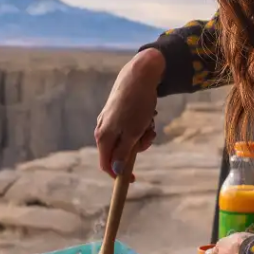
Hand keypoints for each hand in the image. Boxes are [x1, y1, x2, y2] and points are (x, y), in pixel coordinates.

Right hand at [95, 49, 164, 179]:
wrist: (139, 75)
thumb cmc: (136, 105)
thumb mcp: (132, 133)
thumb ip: (123, 153)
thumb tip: (116, 170)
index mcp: (103, 136)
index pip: (106, 164)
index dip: (118, 174)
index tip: (133, 178)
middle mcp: (103, 129)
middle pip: (119, 151)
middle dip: (137, 148)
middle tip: (149, 136)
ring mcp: (110, 119)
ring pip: (127, 138)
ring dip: (142, 135)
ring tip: (150, 121)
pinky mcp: (119, 111)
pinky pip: (130, 126)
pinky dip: (141, 125)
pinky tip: (148, 114)